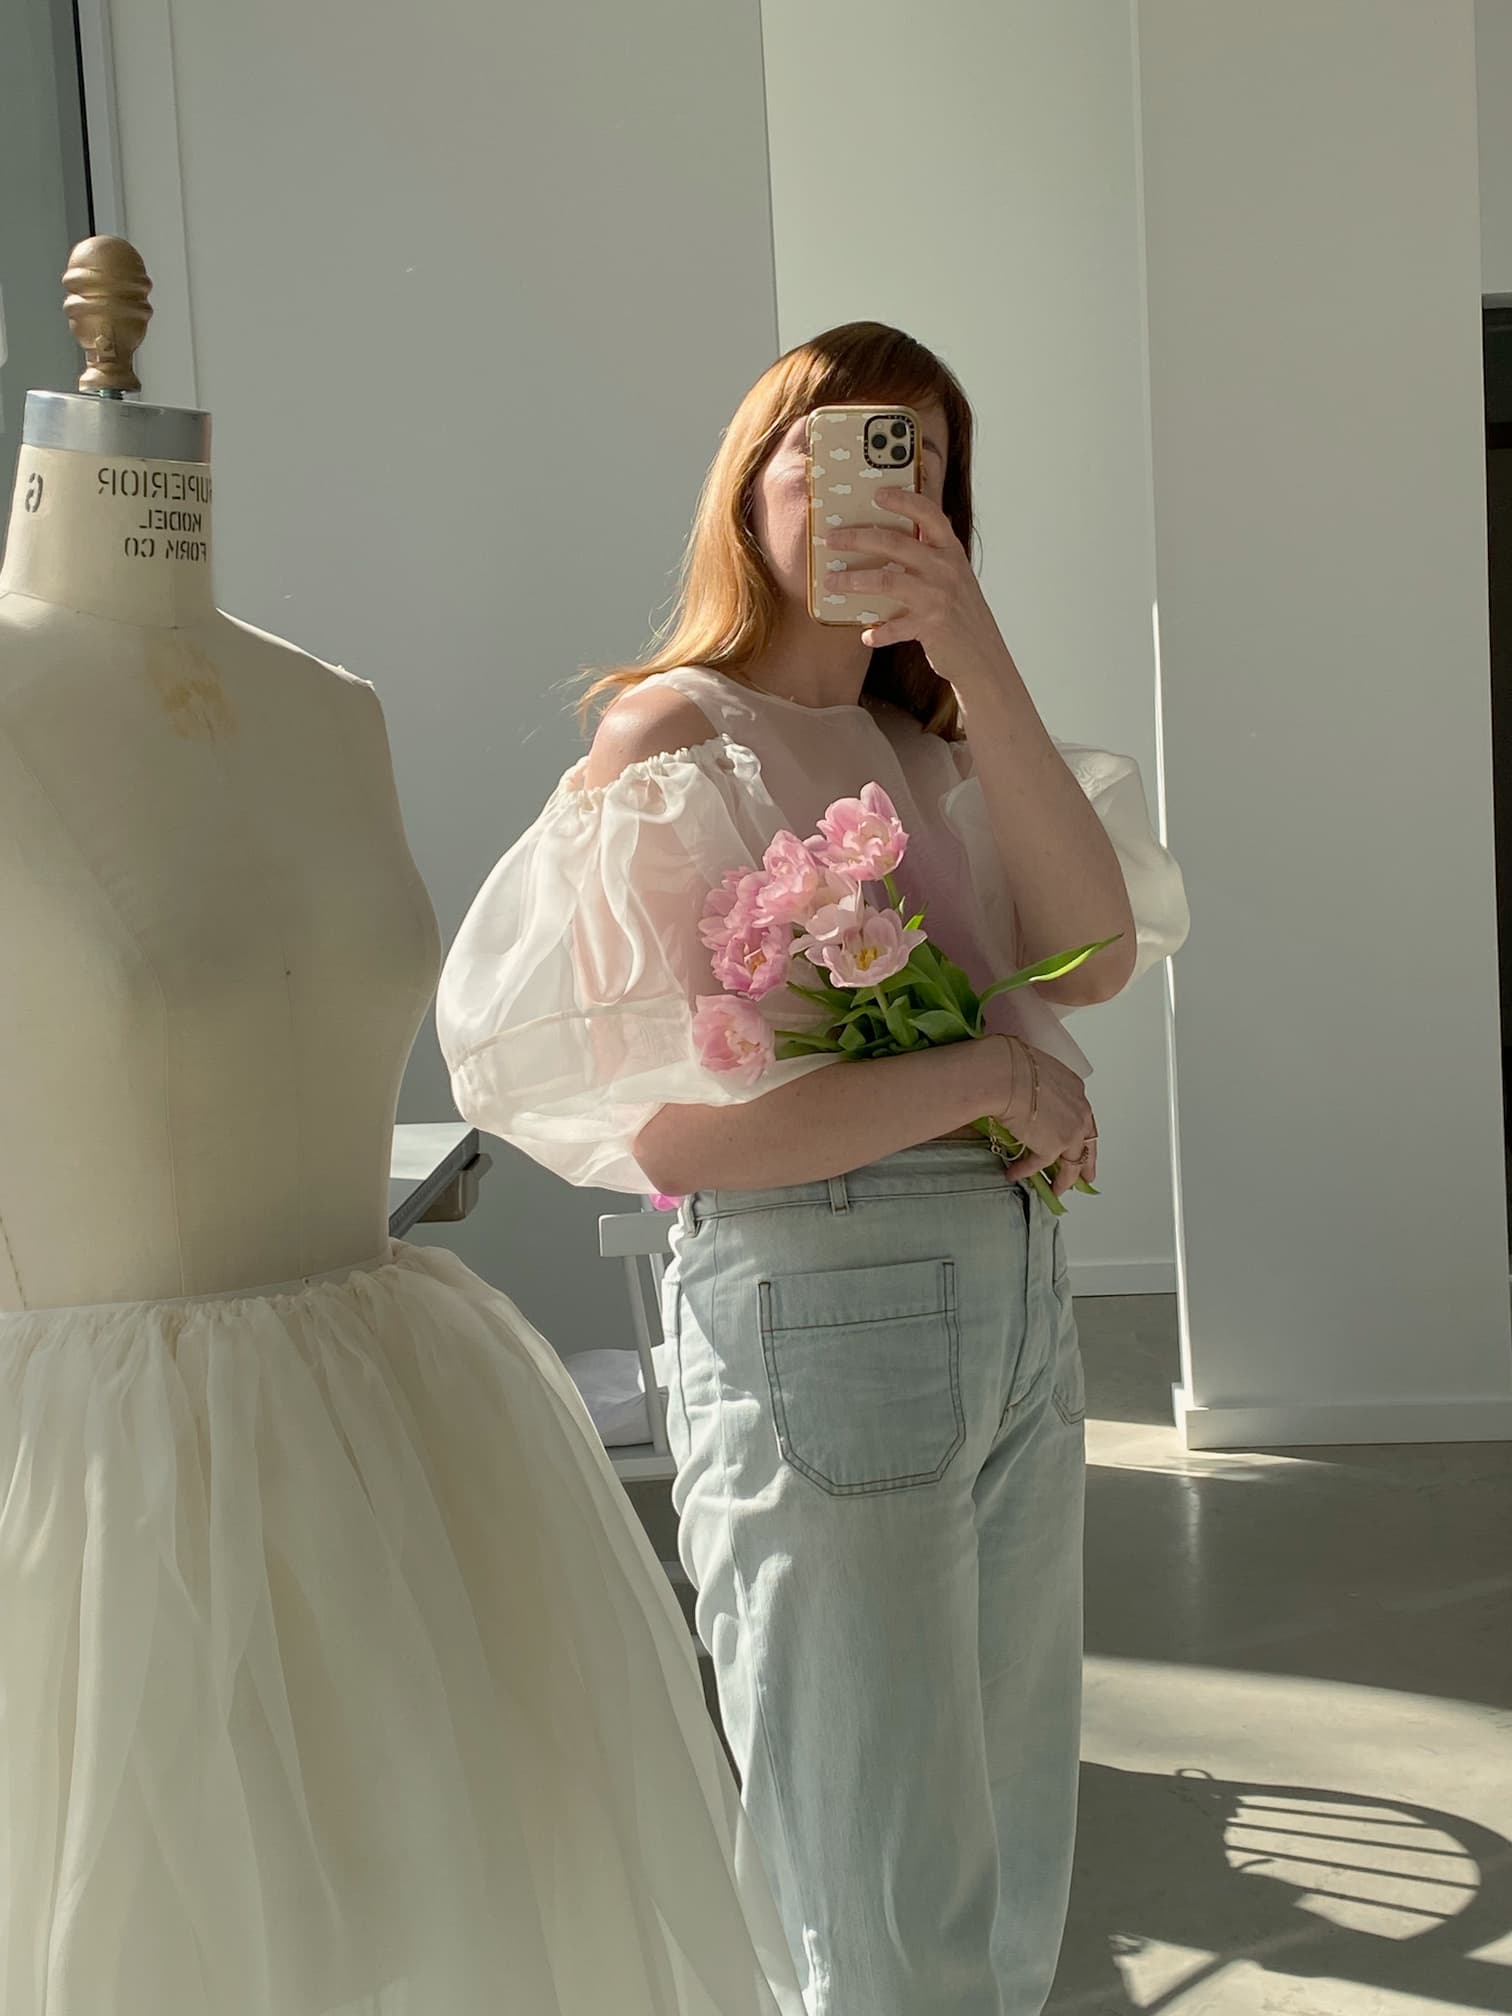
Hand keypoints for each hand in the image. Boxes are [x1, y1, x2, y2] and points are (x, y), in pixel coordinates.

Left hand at [823, 488, 1008, 685]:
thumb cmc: (961, 614)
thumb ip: (930, 558)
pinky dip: (877, 632)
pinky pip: (893, 627)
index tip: (877, 493)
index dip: (903, 500)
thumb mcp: (953, 577)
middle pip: (895, 543)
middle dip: (858, 538)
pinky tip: (866, 634)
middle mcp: (946, 569)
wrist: (983, 655)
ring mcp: (938, 597)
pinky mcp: (930, 626)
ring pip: (886, 581)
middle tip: (832, 538)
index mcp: (950, 551)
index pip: (928, 514)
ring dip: (853, 581)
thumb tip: (886, 544)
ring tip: (830, 581)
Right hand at [990, 1035, 1097, 1197]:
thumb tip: (1020, 1088)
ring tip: (1056, 1191)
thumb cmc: (1011, 1066)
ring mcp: (1070, 1131)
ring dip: (1063, 1181)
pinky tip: (1014, 1174)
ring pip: (1072, 1164)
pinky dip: (1025, 1171)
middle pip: (1088, 1143)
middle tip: (1086, 1177)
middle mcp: (1080, 1112)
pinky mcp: (1052, 1147)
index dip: (1081, 1132)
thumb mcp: (1034, 1070)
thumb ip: (1037, 1085)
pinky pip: (1040, 1165)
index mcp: (1075, 1089)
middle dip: (1087, 1162)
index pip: (1083, 1117)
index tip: (1080, 1142)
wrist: (1004, 1076)